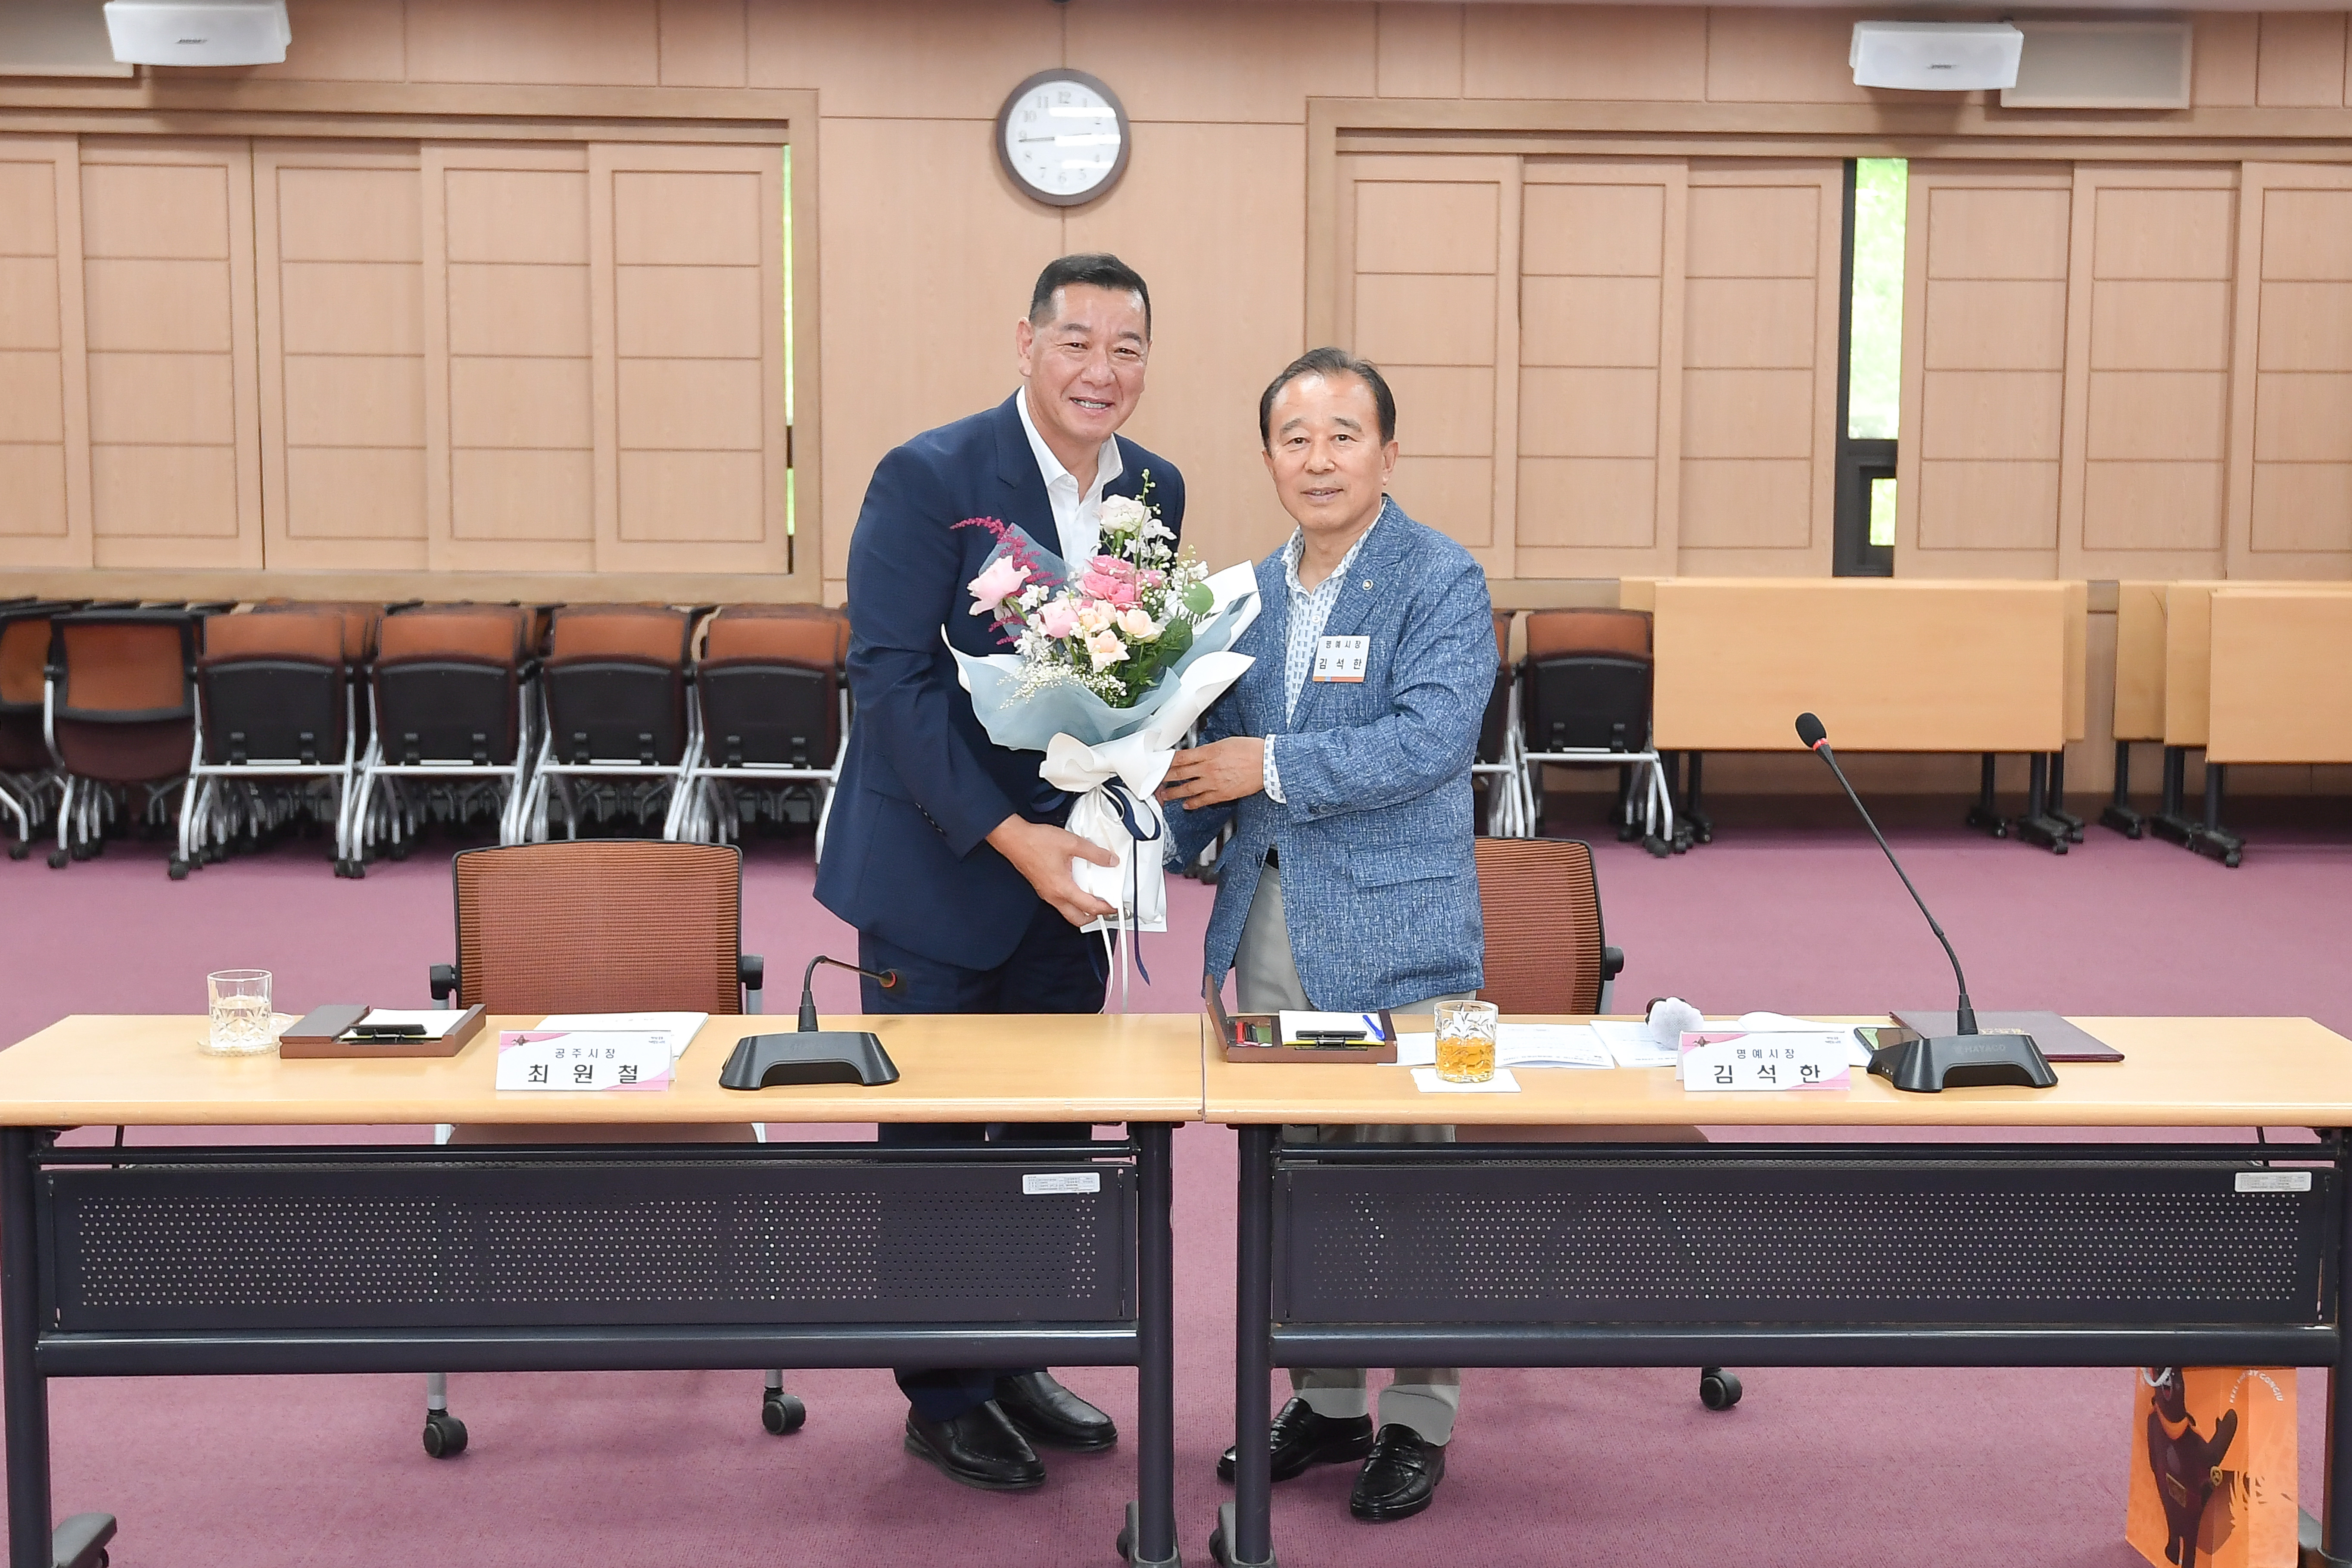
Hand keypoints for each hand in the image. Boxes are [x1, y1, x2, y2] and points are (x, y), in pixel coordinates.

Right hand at [987, 815, 1118, 926]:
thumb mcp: (1072, 843)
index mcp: (1062, 889)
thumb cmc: (1035, 842)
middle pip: (1077, 918)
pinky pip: (1060, 900)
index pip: (1090, 907)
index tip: (1115, 907)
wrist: (1014, 839)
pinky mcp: (1042, 887)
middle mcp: (1053, 896)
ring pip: (1068, 911)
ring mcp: (1046, 893)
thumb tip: (1110, 860)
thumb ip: (1094, 853)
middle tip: (1106, 908)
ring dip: (1082, 908)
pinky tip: (1077, 884)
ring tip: (1094, 896)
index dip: (1106, 908)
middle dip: (1094, 917)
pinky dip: (1072, 898)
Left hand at [1158, 737, 1265, 809]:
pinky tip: (1186, 805)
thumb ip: (1210, 750)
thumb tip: (1199, 754)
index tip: (1160, 763)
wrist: (1267, 763)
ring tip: (1165, 795)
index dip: (1168, 761)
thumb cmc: (1251, 750)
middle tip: (1156, 780)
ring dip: (1174, 792)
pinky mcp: (1222, 794)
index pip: (1181, 757)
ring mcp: (1214, 782)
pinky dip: (1192, 803)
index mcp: (1209, 752)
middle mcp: (1208, 767)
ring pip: (1187, 788)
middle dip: (1165, 777)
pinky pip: (1203, 800)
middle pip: (1180, 773)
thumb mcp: (1226, 742)